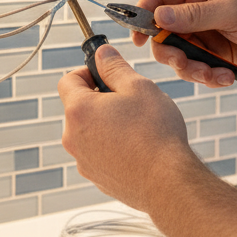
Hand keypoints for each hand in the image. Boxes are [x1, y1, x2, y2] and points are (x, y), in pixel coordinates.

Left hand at [58, 45, 205, 210]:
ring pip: (89, 131)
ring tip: (136, 127)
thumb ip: (115, 66)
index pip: (68, 80)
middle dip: (99, 98)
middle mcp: (73, 137)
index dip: (87, 71)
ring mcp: (83, 161)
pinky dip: (112, 146)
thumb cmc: (155, 133)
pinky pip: (99, 153)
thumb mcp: (138, 87)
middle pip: (78, 107)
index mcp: (79, 110)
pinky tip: (137, 148)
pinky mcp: (96, 178)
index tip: (107, 73)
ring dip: (106, 123)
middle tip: (129, 100)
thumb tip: (102, 53)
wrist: (168, 183)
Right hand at [134, 0, 236, 85]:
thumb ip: (193, 15)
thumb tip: (158, 16)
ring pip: (181, 54)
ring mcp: (209, 33)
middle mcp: (201, 9)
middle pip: (165, 31)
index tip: (137, 37)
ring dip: (192, 68)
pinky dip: (209, 76)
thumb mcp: (232, 11)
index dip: (144, 14)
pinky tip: (227, 77)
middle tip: (181, 62)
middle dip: (170, 50)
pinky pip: (199, 68)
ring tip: (212, 74)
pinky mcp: (218, 55)